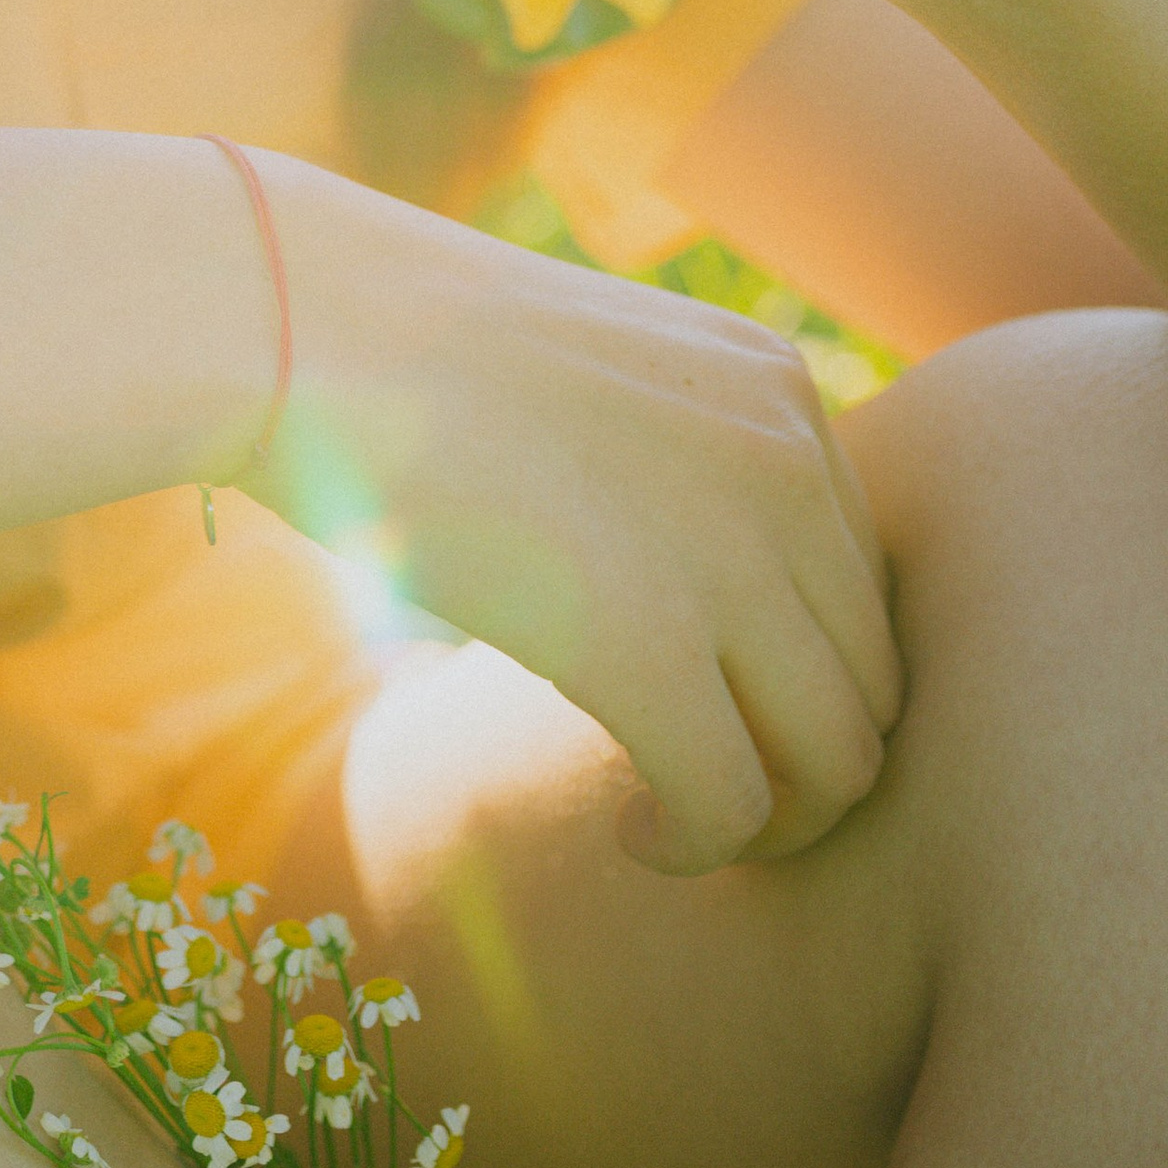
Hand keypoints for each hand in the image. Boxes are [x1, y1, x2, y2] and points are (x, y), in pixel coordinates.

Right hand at [265, 167, 903, 871]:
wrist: (296, 321)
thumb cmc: (404, 349)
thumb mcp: (596, 375)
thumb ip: (675, 460)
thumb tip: (682, 585)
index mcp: (777, 389)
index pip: (863, 583)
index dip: (801, 671)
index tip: (717, 702)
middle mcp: (787, 460)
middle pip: (871, 680)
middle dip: (803, 760)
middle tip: (705, 787)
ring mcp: (729, 552)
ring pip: (837, 760)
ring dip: (770, 819)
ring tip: (676, 816)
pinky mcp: (646, 643)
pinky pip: (733, 803)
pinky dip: (699, 846)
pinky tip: (636, 833)